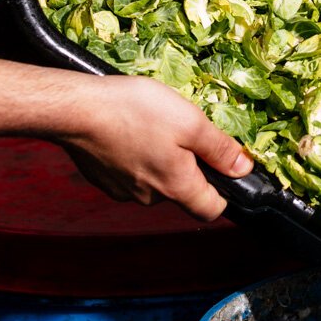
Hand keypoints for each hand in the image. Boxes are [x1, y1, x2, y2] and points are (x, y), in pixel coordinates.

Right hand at [58, 76, 251, 221]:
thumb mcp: (191, 122)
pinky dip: (134, 156)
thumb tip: (244, 168)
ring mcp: (123, 191)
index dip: (223, 192)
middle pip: (182, 191)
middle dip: (188, 166)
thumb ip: (220, 148)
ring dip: (159, 159)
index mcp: (176, 187)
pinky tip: (128, 131)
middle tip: (181, 130)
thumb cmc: (135, 111)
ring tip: (150, 125)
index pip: (211, 210)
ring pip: (154, 181)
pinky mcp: (103, 179)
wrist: (76, 109)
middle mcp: (149, 197)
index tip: (220, 165)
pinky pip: (130, 173)